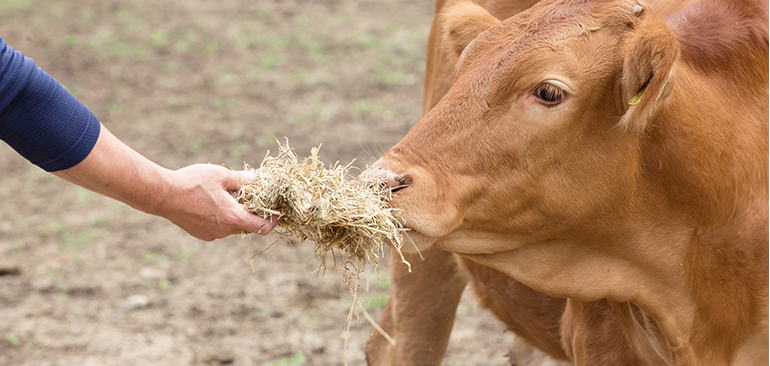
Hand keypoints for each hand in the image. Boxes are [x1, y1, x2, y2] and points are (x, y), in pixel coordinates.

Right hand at [155, 164, 278, 240]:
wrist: (162, 195)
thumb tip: (256, 179)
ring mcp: (211, 235)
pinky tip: (214, 204)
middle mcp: (223, 231)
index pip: (261, 227)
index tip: (278, 213)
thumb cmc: (192, 182)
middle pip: (247, 227)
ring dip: (235, 216)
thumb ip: (241, 179)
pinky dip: (222, 219)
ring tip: (231, 198)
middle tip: (253, 199)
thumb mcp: (220, 175)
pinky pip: (218, 229)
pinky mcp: (200, 234)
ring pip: (231, 227)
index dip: (273, 221)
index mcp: (233, 217)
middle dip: (252, 214)